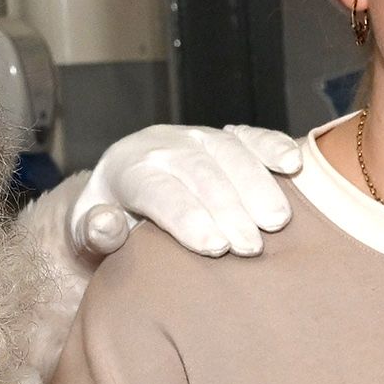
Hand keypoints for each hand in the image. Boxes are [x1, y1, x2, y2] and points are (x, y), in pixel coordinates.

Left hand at [78, 122, 305, 257]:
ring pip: (230, 152)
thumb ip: (95, 233)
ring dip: (257, 185)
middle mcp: (164, 145)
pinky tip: (293, 166)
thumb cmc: (113, 220)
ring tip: (277, 222)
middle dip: (229, 208)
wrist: (124, 187)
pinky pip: (251, 136)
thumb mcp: (89, 232)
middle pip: (200, 173)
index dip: (187, 217)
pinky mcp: (226, 136)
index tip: (216, 248)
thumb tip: (106, 224)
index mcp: (129, 169)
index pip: (159, 191)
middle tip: (250, 247)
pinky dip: (274, 146)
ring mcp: (198, 137)